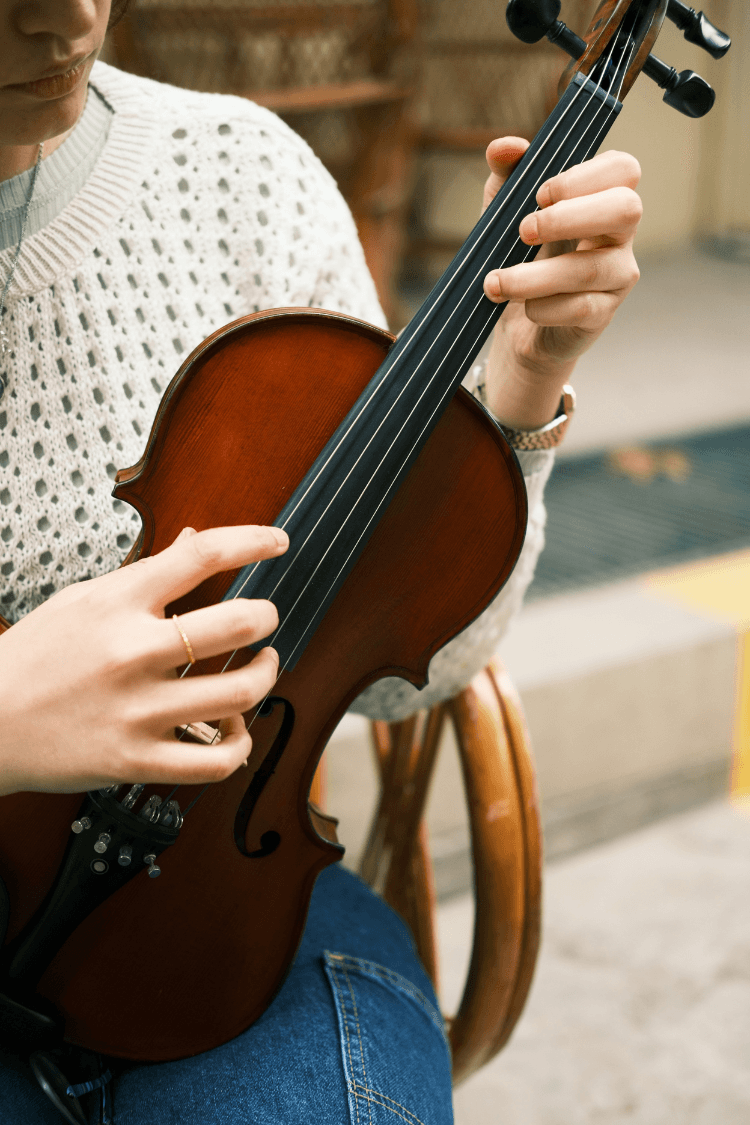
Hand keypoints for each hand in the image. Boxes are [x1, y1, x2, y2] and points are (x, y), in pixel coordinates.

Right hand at [0, 525, 287, 796]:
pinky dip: (240, 744)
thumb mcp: (80, 600)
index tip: (277, 542)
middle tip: (265, 619)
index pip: (202, 557)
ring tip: (261, 667)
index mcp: (117, 604)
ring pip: (239, 693)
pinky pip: (213, 760)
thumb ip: (144, 574)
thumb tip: (195, 542)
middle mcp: (132, 652)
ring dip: (265, 675)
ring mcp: (136, 709)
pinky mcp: (135, 760)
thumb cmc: (31, 660)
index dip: (253, 542)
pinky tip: (236, 728)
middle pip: (237, 624)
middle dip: (266, 617)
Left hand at [480, 137, 641, 429]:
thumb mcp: (505, 212)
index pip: (624, 169)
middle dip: (570, 217)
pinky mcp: (602, 315)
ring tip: (494, 283)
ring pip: (590, 268)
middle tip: (524, 232)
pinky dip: (542, 308)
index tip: (540, 194)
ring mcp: (617, 276)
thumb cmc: (520, 256)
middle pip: (626, 209)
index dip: (584, 176)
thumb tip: (504, 147)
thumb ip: (506, 176)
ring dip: (535, 276)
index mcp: (603, 197)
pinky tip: (521, 307)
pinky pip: (579, 308)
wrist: (518, 324)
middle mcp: (620, 234)